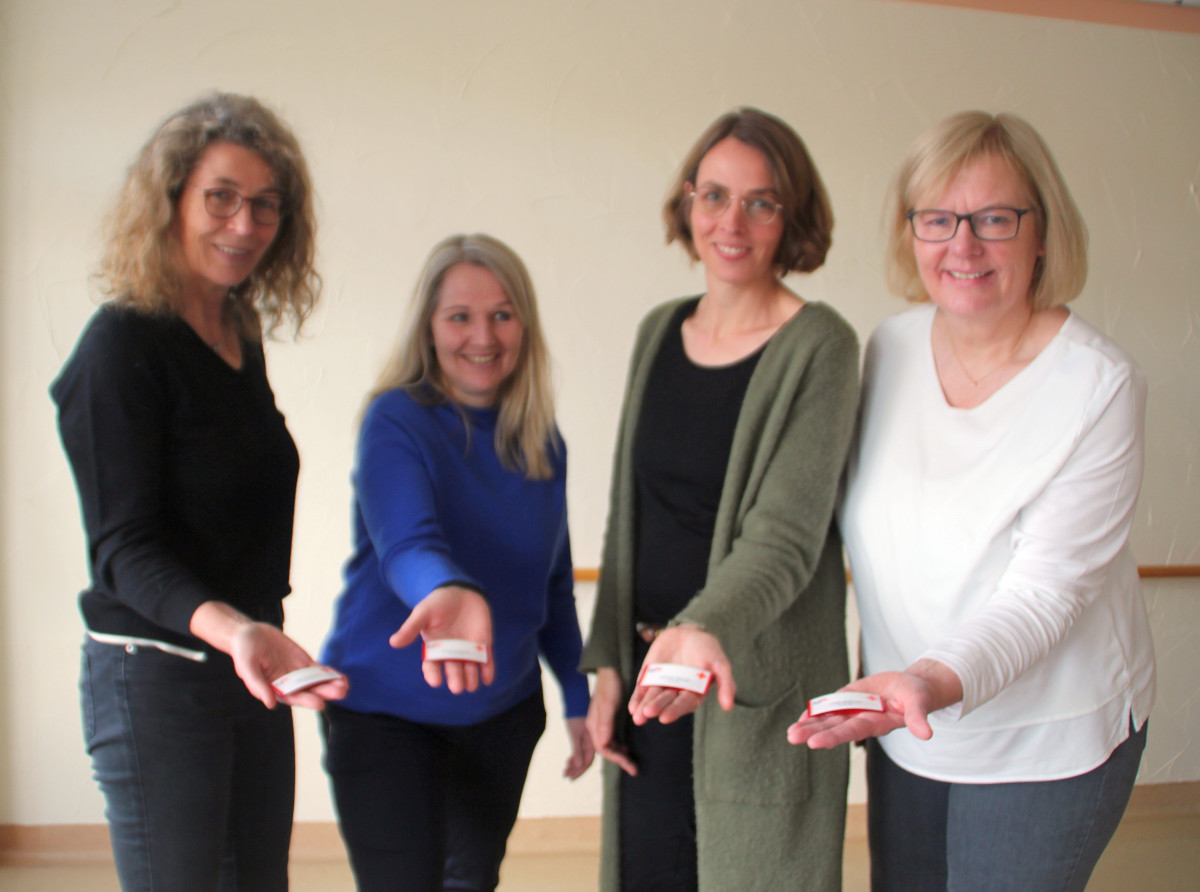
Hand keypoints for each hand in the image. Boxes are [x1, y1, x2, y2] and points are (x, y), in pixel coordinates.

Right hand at [229, 622, 348, 709]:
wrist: (249, 634)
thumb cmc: (244, 652)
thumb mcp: (247, 667)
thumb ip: (257, 685)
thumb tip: (270, 703)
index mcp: (273, 689)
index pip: (292, 697)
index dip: (306, 700)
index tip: (320, 704)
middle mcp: (287, 684)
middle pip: (308, 690)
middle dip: (324, 692)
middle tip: (340, 693)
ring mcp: (296, 673)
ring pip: (316, 681)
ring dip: (330, 684)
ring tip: (345, 686)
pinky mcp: (302, 662)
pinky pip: (317, 670)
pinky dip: (329, 673)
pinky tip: (341, 677)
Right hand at [389, 585, 493, 692]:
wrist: (460, 591)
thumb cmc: (437, 603)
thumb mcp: (423, 613)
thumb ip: (410, 628)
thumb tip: (393, 643)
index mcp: (435, 648)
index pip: (432, 665)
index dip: (433, 674)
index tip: (435, 682)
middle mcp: (451, 652)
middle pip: (453, 670)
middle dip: (455, 679)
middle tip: (457, 688)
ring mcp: (468, 649)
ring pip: (469, 668)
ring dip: (471, 678)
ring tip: (471, 686)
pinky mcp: (483, 644)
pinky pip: (486, 659)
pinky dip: (488, 669)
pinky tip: (488, 679)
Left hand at [563, 716, 595, 779]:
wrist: (576, 701)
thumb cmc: (575, 716)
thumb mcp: (575, 733)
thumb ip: (577, 749)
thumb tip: (578, 765)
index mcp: (591, 743)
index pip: (587, 762)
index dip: (579, 771)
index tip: (570, 778)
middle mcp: (591, 743)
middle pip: (585, 761)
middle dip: (576, 770)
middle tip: (565, 776)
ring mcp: (588, 739)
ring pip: (582, 756)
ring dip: (574, 765)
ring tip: (565, 771)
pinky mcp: (584, 736)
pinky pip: (580, 750)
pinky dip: (574, 757)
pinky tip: (568, 760)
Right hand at [585, 668, 637, 775]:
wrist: (611, 669)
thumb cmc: (610, 685)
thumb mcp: (609, 704)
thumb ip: (605, 724)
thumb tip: (602, 744)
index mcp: (594, 725)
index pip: (604, 749)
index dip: (618, 760)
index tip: (632, 767)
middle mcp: (595, 726)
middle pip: (605, 749)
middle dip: (618, 761)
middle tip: (634, 769)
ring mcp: (601, 723)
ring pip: (608, 745)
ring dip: (619, 754)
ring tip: (632, 761)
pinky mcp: (607, 718)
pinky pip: (611, 737)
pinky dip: (619, 745)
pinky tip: (627, 747)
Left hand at [627, 624, 734, 725]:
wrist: (688, 632)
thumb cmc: (707, 648)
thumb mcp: (720, 662)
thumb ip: (725, 683)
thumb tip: (728, 706)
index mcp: (694, 692)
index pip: (684, 704)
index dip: (674, 710)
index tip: (664, 717)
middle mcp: (677, 692)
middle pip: (666, 702)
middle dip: (657, 708)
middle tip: (648, 713)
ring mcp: (662, 685)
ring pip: (653, 699)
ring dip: (645, 707)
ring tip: (637, 715)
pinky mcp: (650, 677)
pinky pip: (642, 690)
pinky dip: (637, 699)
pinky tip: (632, 708)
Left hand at [786, 660, 961, 748]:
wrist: (913, 687)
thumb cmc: (917, 696)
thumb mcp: (920, 704)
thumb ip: (918, 718)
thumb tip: (926, 734)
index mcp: (876, 723)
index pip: (851, 731)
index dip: (833, 736)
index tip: (814, 743)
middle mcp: (861, 719)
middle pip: (834, 727)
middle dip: (814, 732)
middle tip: (793, 738)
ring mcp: (854, 709)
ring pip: (828, 719)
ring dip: (809, 725)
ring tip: (790, 734)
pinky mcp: (850, 698)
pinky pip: (830, 706)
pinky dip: (816, 712)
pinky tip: (801, 719)